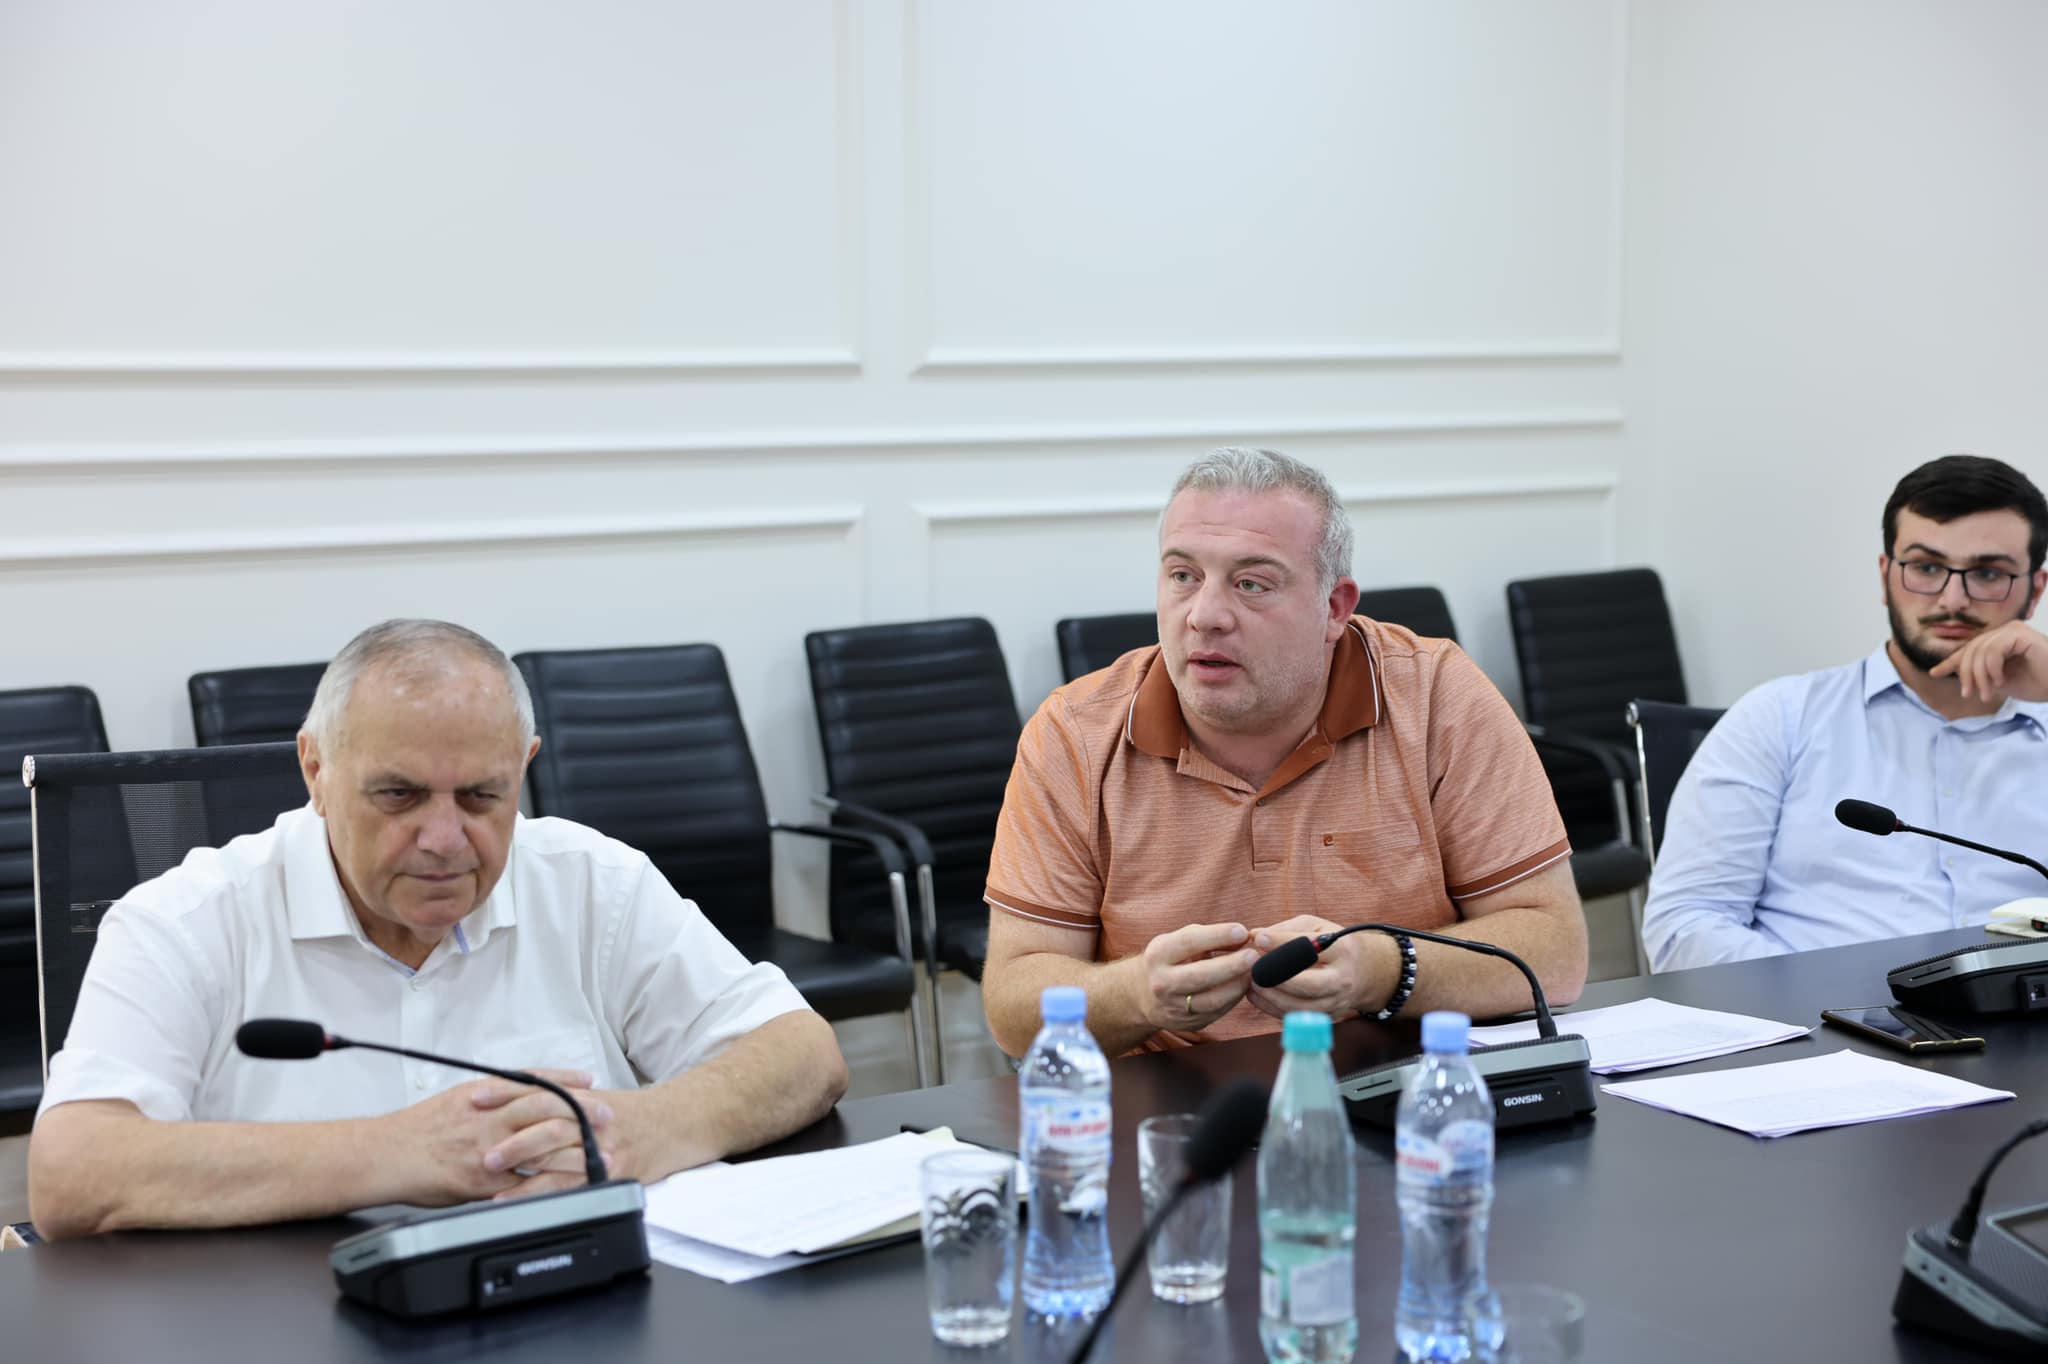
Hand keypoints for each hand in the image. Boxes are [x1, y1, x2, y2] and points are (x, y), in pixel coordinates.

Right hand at [381, 1068, 612, 1205]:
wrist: (384, 1155)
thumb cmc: (418, 1128)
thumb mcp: (456, 1098)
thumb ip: (490, 1096)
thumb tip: (519, 1093)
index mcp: (481, 1094)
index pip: (531, 1082)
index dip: (563, 1080)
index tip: (588, 1079)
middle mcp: (487, 1119)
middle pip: (543, 1108)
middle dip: (579, 1109)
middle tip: (606, 1112)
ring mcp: (486, 1151)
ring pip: (538, 1144)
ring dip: (571, 1146)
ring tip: (597, 1149)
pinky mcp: (481, 1183)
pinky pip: (520, 1183)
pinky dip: (544, 1183)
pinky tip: (567, 1183)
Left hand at [484, 1087, 656, 1200]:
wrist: (676, 1124)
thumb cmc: (633, 1115)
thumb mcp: (596, 1099)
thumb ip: (561, 1102)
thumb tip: (515, 1104)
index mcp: (583, 1097)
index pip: (537, 1090)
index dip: (504, 1093)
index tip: (475, 1097)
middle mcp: (591, 1119)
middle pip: (545, 1123)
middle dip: (510, 1137)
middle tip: (481, 1149)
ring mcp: (601, 1146)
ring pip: (555, 1155)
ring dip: (519, 1166)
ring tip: (488, 1176)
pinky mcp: (609, 1172)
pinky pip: (569, 1185)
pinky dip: (539, 1192)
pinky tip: (516, 1199)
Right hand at [1139, 922, 1256, 1032]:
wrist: (1142, 994)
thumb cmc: (1169, 960)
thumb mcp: (1178, 942)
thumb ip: (1208, 937)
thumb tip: (1243, 936)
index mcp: (1158, 954)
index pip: (1189, 942)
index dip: (1218, 935)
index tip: (1241, 931)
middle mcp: (1161, 982)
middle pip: (1200, 975)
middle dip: (1231, 965)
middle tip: (1253, 956)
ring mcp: (1173, 1006)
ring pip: (1212, 1000)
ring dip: (1237, 985)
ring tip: (1253, 972)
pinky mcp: (1186, 1023)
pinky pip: (1216, 1012)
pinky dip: (1234, 999)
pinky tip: (1243, 986)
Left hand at [1247, 915, 1381, 1019]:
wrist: (1363, 971)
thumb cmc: (1332, 945)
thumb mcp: (1316, 926)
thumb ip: (1287, 929)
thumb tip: (1256, 936)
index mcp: (1342, 950)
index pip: (1312, 948)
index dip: (1283, 943)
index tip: (1259, 939)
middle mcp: (1342, 979)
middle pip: (1311, 985)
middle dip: (1279, 979)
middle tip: (1255, 970)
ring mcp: (1337, 1002)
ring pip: (1302, 1007)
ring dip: (1272, 997)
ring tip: (1252, 984)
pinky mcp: (1328, 1017)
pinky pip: (1299, 1017)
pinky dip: (1273, 1009)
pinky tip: (1258, 996)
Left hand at [1931, 620, 2047, 701]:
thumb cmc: (2036, 684)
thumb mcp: (1998, 680)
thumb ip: (1978, 673)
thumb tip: (1950, 669)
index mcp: (1998, 641)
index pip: (1969, 649)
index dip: (1951, 661)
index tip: (1934, 673)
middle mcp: (2004, 631)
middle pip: (1970, 651)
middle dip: (1966, 675)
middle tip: (1969, 694)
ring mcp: (2012, 630)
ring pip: (1979, 651)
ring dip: (1979, 676)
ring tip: (1985, 693)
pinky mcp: (2020, 634)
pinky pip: (1993, 649)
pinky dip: (1991, 668)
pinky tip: (1999, 681)